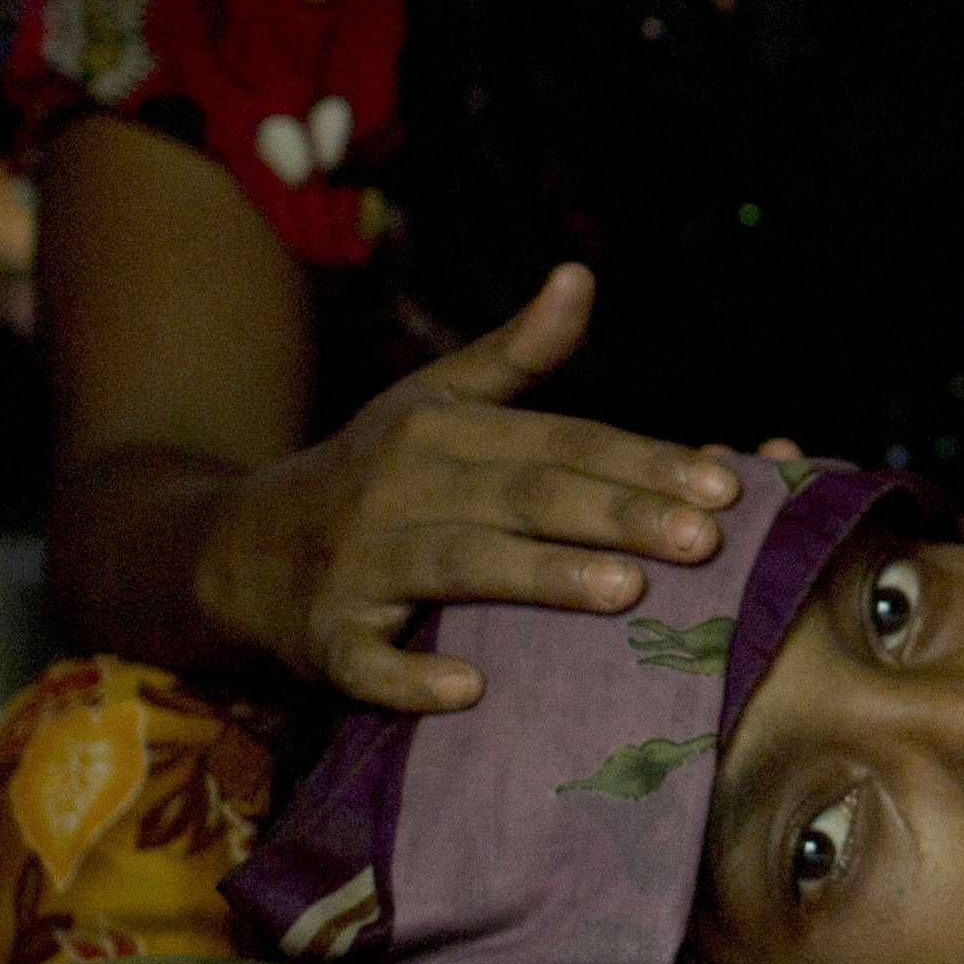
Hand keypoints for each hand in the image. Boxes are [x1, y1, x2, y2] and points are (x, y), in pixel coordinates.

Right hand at [192, 264, 748, 709]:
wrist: (238, 548)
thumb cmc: (369, 472)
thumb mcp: (432, 400)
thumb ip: (516, 352)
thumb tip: (580, 275)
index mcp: (439, 428)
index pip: (558, 441)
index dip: (640, 461)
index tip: (725, 484)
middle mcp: (400, 486)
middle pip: (524, 497)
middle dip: (618, 514)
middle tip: (706, 540)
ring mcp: (359, 563)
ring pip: (461, 565)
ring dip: (542, 576)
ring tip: (627, 591)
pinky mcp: (326, 636)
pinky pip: (367, 661)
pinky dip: (411, 677)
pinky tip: (469, 687)